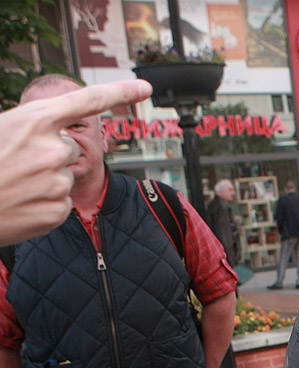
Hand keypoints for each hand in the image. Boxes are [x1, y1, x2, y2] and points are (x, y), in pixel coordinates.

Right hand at [0, 80, 152, 244]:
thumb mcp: (3, 129)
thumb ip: (35, 127)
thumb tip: (60, 134)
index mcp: (35, 120)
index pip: (86, 101)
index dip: (119, 92)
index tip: (145, 88)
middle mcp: (54, 148)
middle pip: (72, 146)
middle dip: (51, 153)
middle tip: (17, 163)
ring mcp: (58, 180)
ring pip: (65, 174)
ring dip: (46, 179)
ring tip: (15, 183)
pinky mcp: (59, 209)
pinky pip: (61, 200)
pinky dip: (44, 203)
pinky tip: (22, 202)